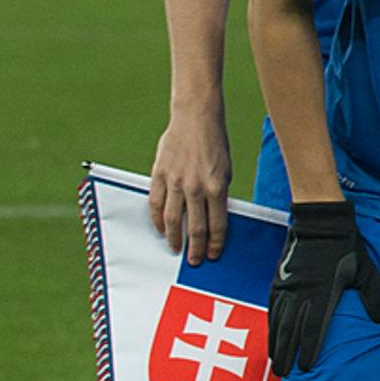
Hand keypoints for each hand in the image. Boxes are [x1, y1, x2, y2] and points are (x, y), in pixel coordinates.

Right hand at [148, 106, 232, 264]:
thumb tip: (213, 218)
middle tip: (194, 261)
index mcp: (216, 187)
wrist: (195, 119)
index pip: (217, 223)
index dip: (215, 242)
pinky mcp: (159, 175)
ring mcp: (175, 182)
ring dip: (174, 237)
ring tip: (176, 249)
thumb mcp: (225, 171)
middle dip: (195, 247)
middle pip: (194, 226)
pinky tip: (159, 229)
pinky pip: (154, 203)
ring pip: (171, 219)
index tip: (213, 255)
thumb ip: (218, 194)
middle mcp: (195, 187)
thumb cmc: (214, 145)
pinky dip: (156, 219)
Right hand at [268, 200, 379, 374]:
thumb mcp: (366, 270)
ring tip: (276, 364)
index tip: (307, 368)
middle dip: (287, 354)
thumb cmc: (347, 247)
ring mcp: (287, 288)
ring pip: (278, 322)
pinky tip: (271, 338)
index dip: (309, 349)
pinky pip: (271, 308)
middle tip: (285, 374)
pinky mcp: (278, 281)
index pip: (314, 328)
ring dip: (276, 344)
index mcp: (323, 293)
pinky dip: (270, 326)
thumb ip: (375, 296)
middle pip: (291, 330)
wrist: (320, 221)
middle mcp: (301, 294)